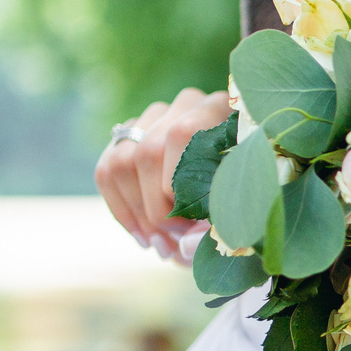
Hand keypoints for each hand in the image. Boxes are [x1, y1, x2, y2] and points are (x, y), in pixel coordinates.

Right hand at [98, 88, 234, 266]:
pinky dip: (121, 210)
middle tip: (175, 242)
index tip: (190, 225)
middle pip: (149, 151)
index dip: (177, 185)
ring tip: (162, 245)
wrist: (232, 205)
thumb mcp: (243, 217)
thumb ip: (220, 230)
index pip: (182, 135)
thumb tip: (185, 247)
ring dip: (136, 212)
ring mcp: (154, 117)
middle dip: (156, 208)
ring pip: (121, 161)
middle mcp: (187, 104)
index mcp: (223, 110)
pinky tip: (143, 236)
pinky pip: (105, 171)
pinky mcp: (130, 137)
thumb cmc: (245, 206)